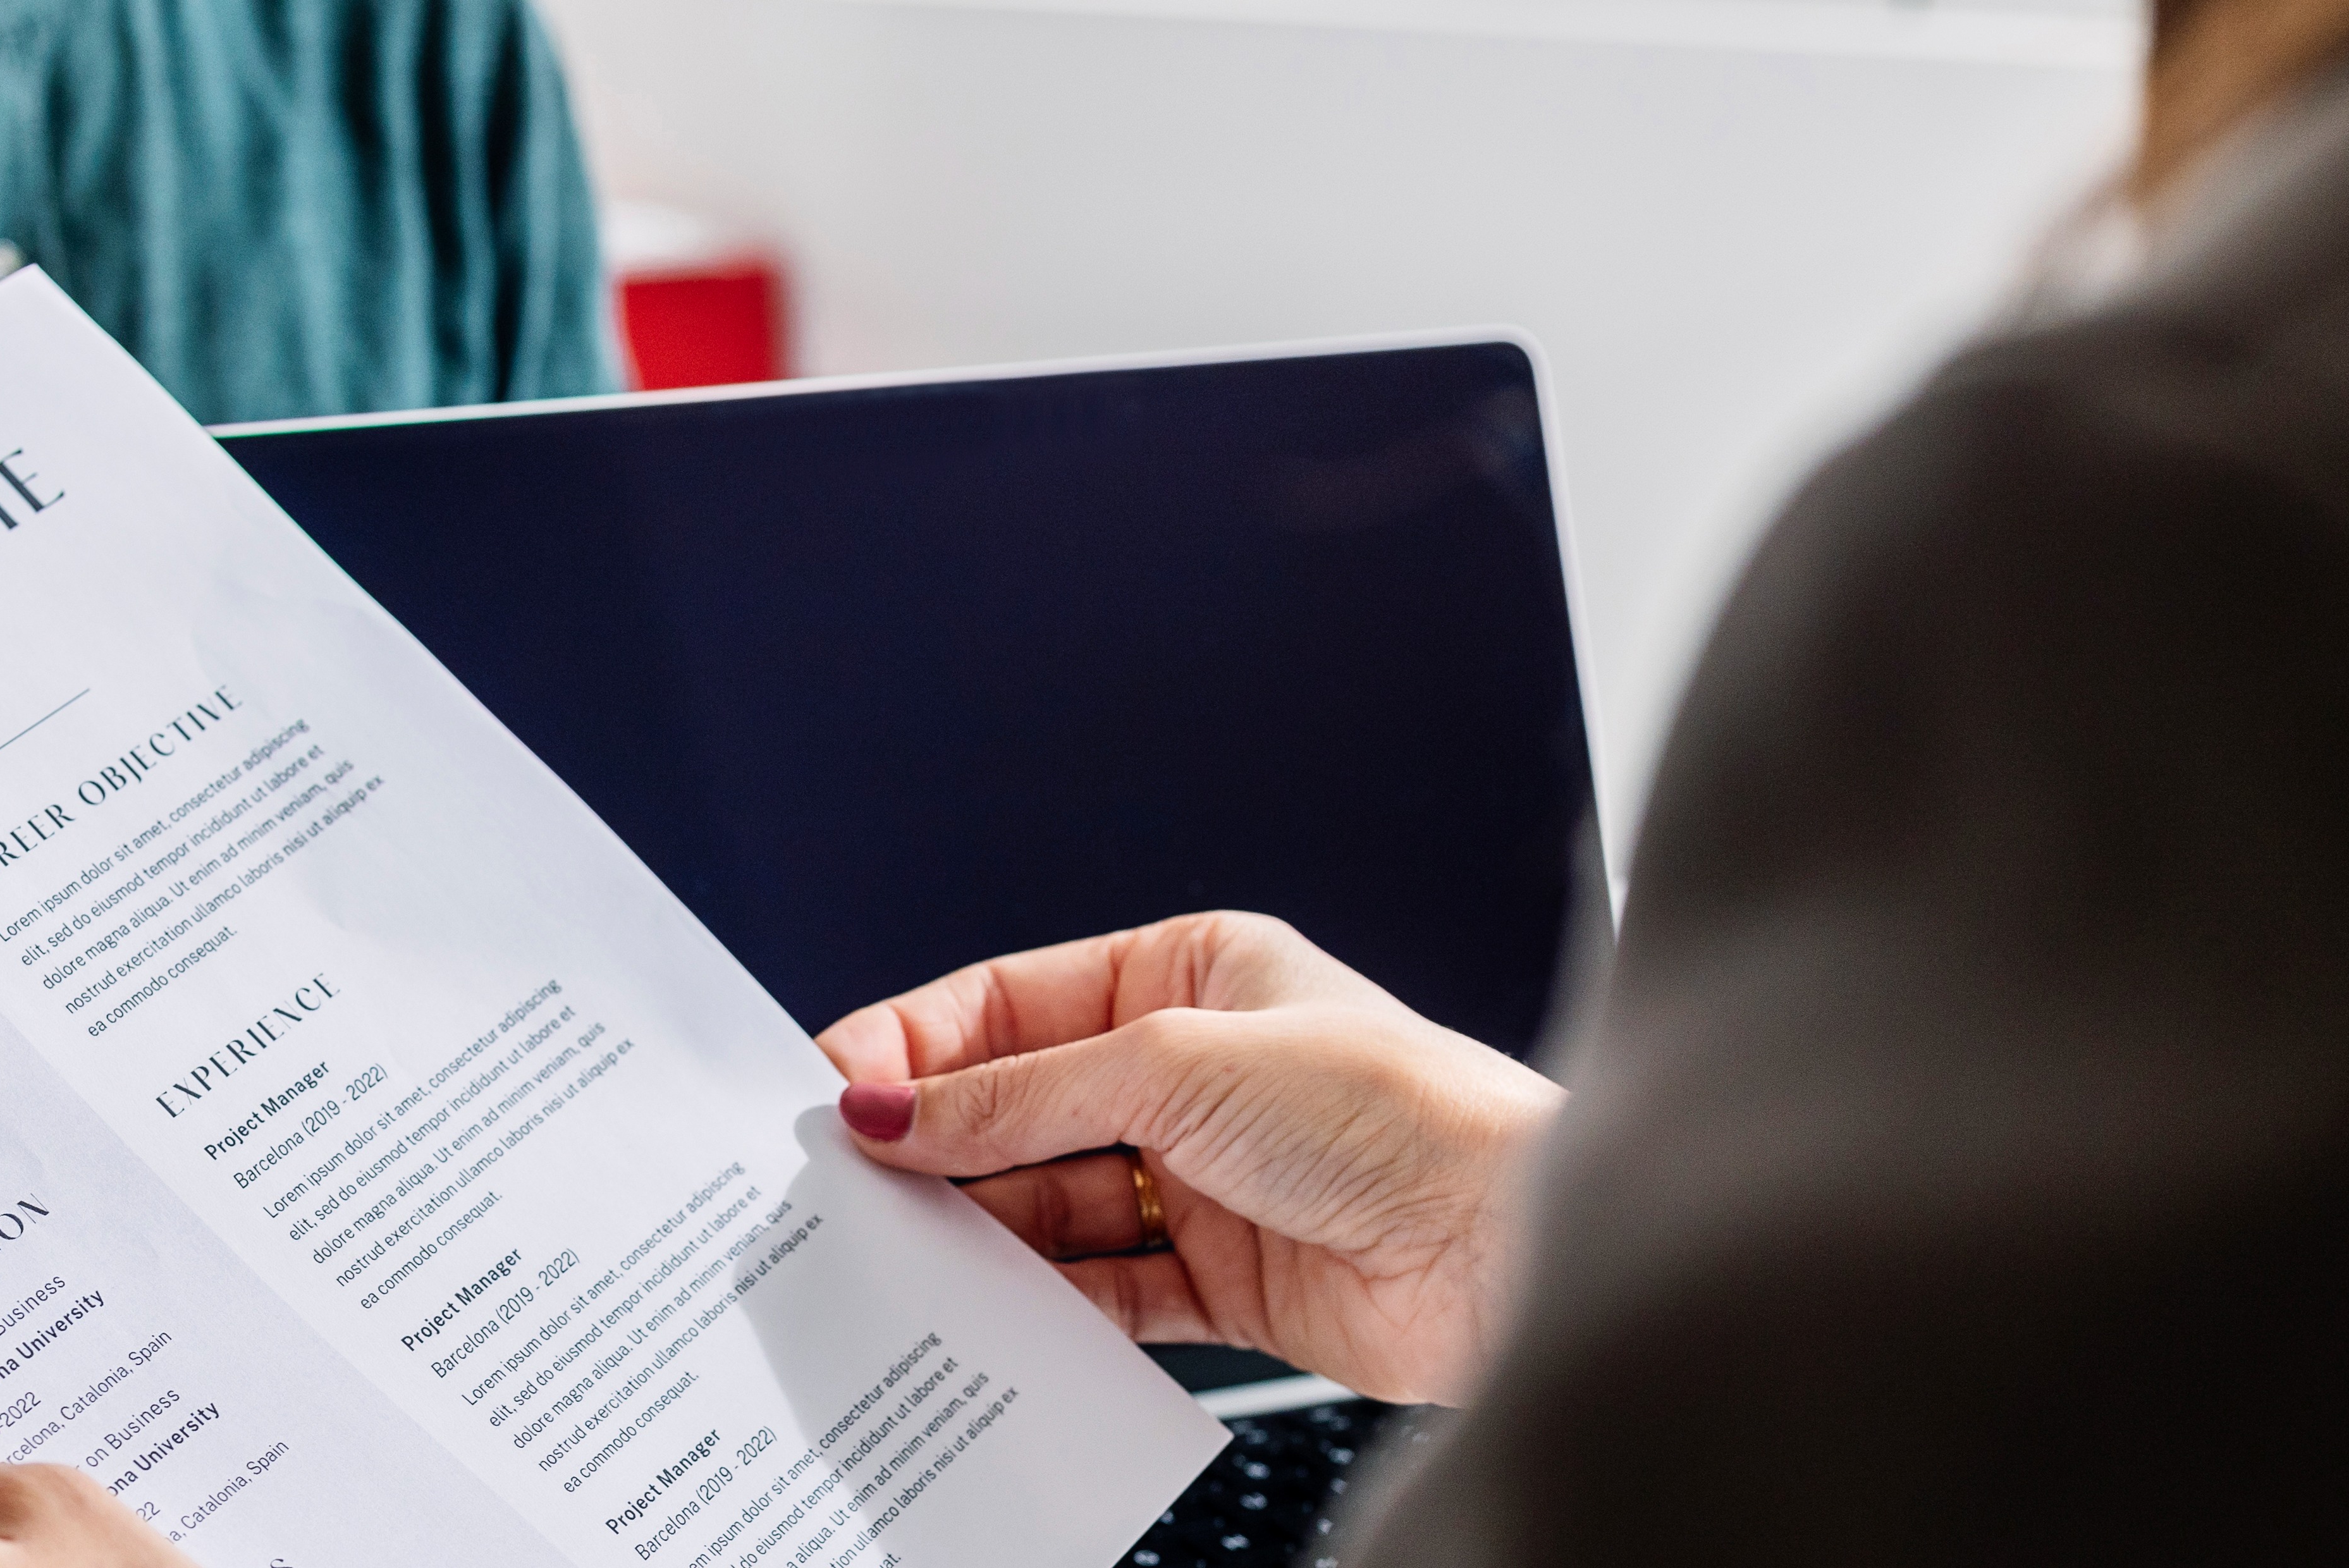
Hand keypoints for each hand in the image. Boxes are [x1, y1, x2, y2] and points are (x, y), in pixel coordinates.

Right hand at [815, 911, 1562, 1404]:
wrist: (1510, 1245)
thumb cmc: (1393, 1111)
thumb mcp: (1174, 1069)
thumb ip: (1021, 1096)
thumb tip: (891, 1107)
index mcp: (1190, 975)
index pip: (1014, 1002)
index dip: (920, 1045)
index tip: (838, 1092)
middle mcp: (1194, 1073)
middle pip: (1025, 1106)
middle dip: (942, 1144)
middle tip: (851, 1181)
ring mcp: (1207, 1180)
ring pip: (1055, 1203)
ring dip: (986, 1228)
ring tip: (908, 1251)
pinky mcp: (1225, 1280)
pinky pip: (1104, 1289)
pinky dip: (1045, 1303)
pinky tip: (991, 1308)